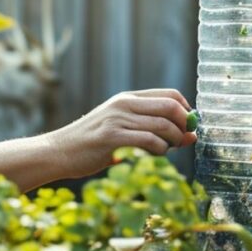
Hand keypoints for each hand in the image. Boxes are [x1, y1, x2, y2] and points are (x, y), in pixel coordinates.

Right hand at [50, 88, 196, 178]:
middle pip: (170, 106)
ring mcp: (117, 119)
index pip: (170, 95)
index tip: (188, 127)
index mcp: (128, 98)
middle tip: (183, 140)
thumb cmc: (94, 145)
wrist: (59, 152)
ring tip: (165, 150)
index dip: (186, 110)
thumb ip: (154, 130)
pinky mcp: (112, 136)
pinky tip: (154, 155)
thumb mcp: (124, 130)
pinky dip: (159, 150)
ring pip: (162, 125)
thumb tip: (192, 136)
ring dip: (172, 141)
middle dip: (184, 125)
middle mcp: (124, 104)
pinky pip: (149, 140)